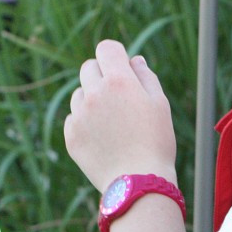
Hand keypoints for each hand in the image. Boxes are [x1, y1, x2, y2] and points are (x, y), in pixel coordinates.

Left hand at [64, 40, 177, 191]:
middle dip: (102, 74)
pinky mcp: (71, 135)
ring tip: (111, 122)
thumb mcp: (160, 104)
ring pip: (79, 94)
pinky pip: (74, 118)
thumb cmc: (156, 142)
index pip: (106, 49)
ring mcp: (80, 115)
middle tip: (118, 95)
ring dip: (92, 99)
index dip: (115, 55)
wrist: (138, 182)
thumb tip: (133, 61)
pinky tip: (103, 137)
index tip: (121, 67)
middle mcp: (95, 94)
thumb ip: (145, 77)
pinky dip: (85, 122)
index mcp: (119, 81)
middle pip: (89, 67)